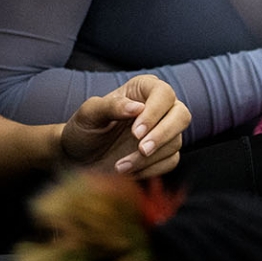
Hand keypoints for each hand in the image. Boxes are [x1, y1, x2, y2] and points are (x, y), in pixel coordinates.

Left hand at [58, 75, 189, 177]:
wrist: (80, 157)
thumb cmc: (84, 129)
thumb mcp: (89, 114)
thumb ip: (111, 106)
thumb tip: (136, 107)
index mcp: (142, 89)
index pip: (163, 93)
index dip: (154, 113)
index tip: (136, 132)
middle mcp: (158, 107)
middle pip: (181, 115)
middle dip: (162, 135)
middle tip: (141, 149)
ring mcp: (164, 131)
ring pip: (175, 141)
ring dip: (149, 158)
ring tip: (119, 166)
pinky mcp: (164, 153)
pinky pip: (171, 161)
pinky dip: (151, 169)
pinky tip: (129, 171)